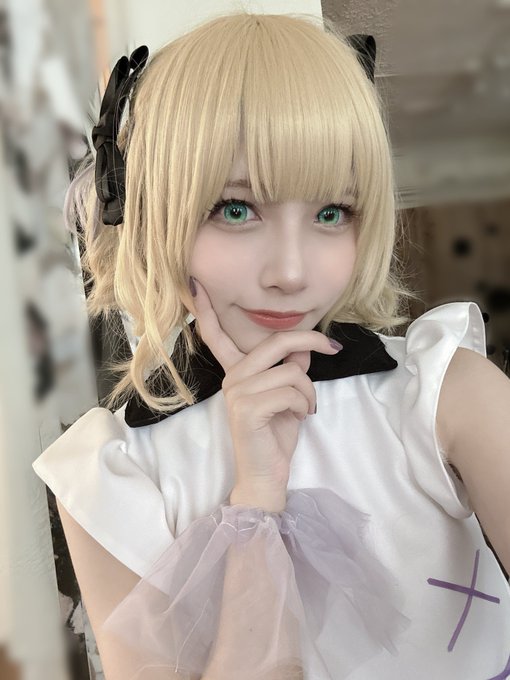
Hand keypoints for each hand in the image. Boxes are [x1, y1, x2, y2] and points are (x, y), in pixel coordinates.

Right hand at [189, 277, 342, 509]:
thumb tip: (302, 348)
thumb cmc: (275, 436)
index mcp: (236, 372)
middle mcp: (232, 378)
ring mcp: (237, 393)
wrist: (266, 476)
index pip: (217, 336)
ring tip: (306, 408)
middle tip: (333, 349)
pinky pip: (290, 392)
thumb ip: (290, 369)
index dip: (206, 310)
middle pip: (275, 342)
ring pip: (291, 372)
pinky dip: (305, 404)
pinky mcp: (247, 409)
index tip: (195, 283)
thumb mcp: (288, 396)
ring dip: (309, 392)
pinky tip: (301, 417)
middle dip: (310, 340)